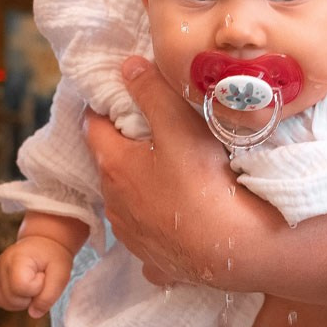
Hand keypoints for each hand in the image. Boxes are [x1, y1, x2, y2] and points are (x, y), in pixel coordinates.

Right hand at [0, 237, 73, 316]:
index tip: (43, 274)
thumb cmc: (53, 257)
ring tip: (32, 284)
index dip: (37, 287)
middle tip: (39, 279)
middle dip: (31, 296)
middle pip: (12, 298)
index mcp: (17, 259)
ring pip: (5, 303)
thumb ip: (49, 296)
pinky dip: (15, 301)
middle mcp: (1, 266)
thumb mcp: (61, 275)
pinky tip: (25, 290)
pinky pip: (2, 301)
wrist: (43, 244)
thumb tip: (33, 314)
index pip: (21, 287)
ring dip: (23, 300)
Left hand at [83, 56, 253, 286]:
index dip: (106, 108)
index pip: (93, 126)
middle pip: (111, 164)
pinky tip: (179, 220)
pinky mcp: (154, 259)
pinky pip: (149, 237)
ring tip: (173, 176)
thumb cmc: (204, 184)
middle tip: (157, 133)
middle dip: (127, 147)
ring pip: (128, 201)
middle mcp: (114, 203)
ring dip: (141, 187)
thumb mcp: (179, 125)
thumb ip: (152, 91)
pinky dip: (157, 225)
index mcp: (114, 166)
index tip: (125, 98)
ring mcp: (132, 236)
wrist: (234, 249)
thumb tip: (127, 67)